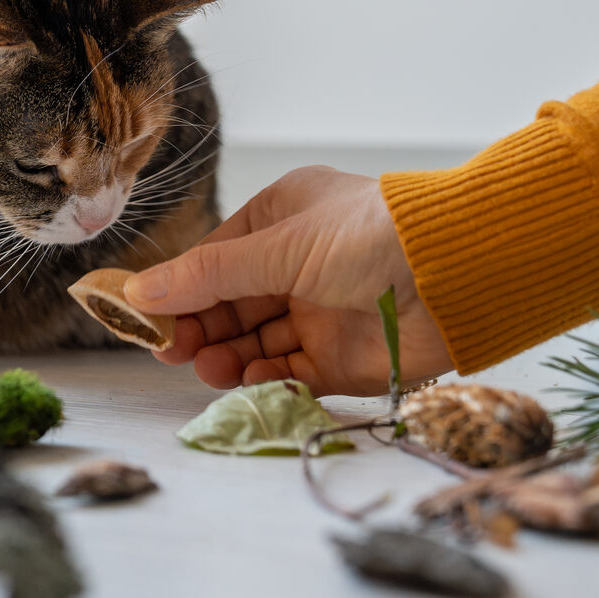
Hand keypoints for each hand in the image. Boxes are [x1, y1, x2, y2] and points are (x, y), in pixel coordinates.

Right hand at [124, 166, 453, 395]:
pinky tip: (250, 378)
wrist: (459, 274)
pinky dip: (266, 377)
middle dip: (199, 328)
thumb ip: (208, 275)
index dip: (178, 290)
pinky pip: (290, 372)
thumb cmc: (370, 236)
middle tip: (171, 353)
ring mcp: (320, 312)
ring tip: (209, 369)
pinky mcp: (343, 358)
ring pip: (255, 341)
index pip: (214, 259)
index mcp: (281, 219)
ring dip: (227, 355)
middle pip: (230, 304)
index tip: (144, 319)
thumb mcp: (279, 247)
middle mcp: (298, 264)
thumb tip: (139, 292)